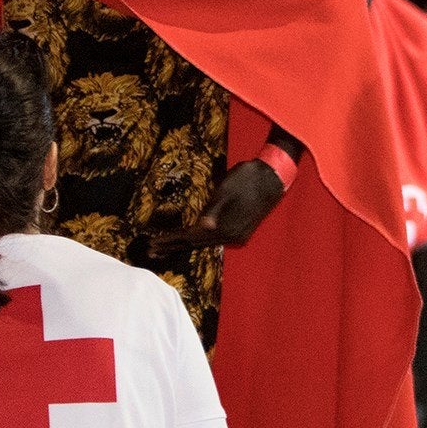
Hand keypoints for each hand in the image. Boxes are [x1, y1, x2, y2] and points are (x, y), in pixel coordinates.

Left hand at [148, 161, 286, 255]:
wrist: (274, 176)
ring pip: (205, 243)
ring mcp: (237, 235)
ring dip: (185, 245)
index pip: (190, 236)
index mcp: (225, 226)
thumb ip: (214, 209)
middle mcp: (230, 235)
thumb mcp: (226, 190)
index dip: (171, 239)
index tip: (153, 243)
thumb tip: (202, 226)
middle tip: (152, 250)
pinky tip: (192, 239)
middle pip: (196, 243)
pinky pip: (215, 239)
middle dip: (173, 246)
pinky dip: (199, 240)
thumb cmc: (247, 178)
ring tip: (167, 247)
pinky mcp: (241, 230)